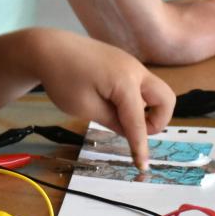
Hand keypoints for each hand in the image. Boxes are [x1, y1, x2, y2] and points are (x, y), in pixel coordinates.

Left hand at [30, 29, 174, 168]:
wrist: (48, 49)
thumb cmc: (63, 78)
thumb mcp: (85, 107)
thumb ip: (112, 121)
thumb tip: (131, 132)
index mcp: (125, 82)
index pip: (139, 121)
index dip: (141, 146)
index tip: (143, 166)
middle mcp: (135, 70)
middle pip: (166, 100)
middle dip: (157, 121)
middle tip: (134, 131)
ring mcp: (131, 65)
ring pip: (156, 91)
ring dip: (148, 109)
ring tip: (118, 117)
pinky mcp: (124, 64)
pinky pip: (142, 85)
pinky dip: (137, 100)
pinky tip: (112, 104)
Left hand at [136, 0, 214, 65]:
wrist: (138, 32)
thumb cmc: (182, 33)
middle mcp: (195, 10)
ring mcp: (174, 20)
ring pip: (194, 38)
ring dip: (196, 52)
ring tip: (196, 70)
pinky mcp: (156, 32)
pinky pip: (173, 45)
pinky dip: (177, 54)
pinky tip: (174, 66)